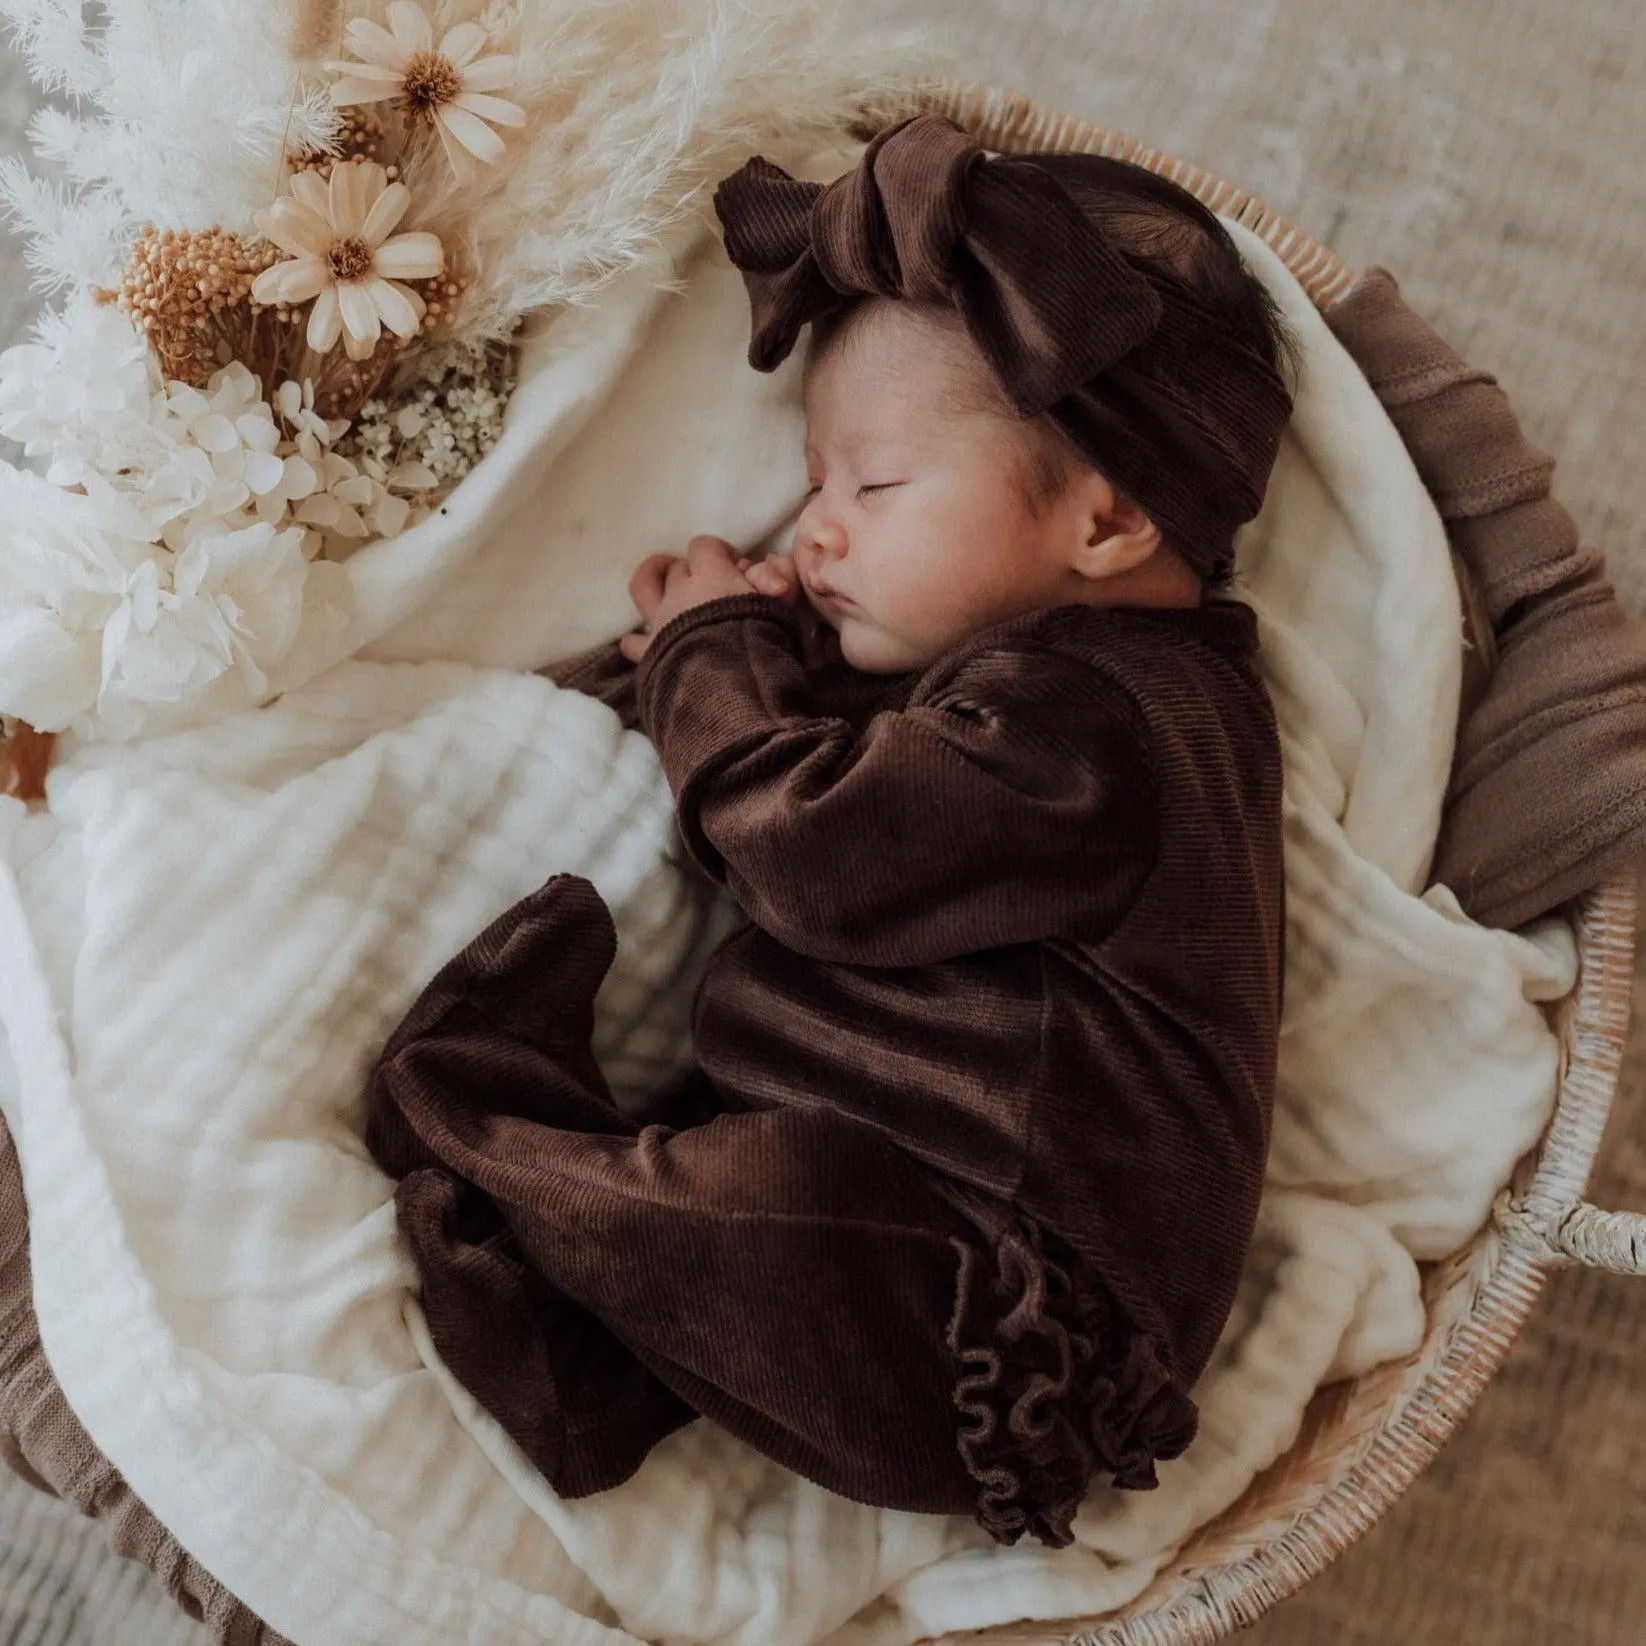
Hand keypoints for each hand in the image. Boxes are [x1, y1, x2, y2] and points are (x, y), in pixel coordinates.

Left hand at [619, 535, 800, 662]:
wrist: (730, 692)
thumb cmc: (762, 647)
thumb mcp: (779, 609)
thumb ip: (775, 582)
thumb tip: (774, 576)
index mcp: (711, 577)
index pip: (705, 546)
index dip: (719, 553)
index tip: (736, 570)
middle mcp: (679, 594)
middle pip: (677, 568)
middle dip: (693, 572)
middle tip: (712, 590)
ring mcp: (660, 623)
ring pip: (644, 587)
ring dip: (654, 581)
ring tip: (663, 589)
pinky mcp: (649, 655)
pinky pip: (633, 642)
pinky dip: (637, 639)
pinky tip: (644, 641)